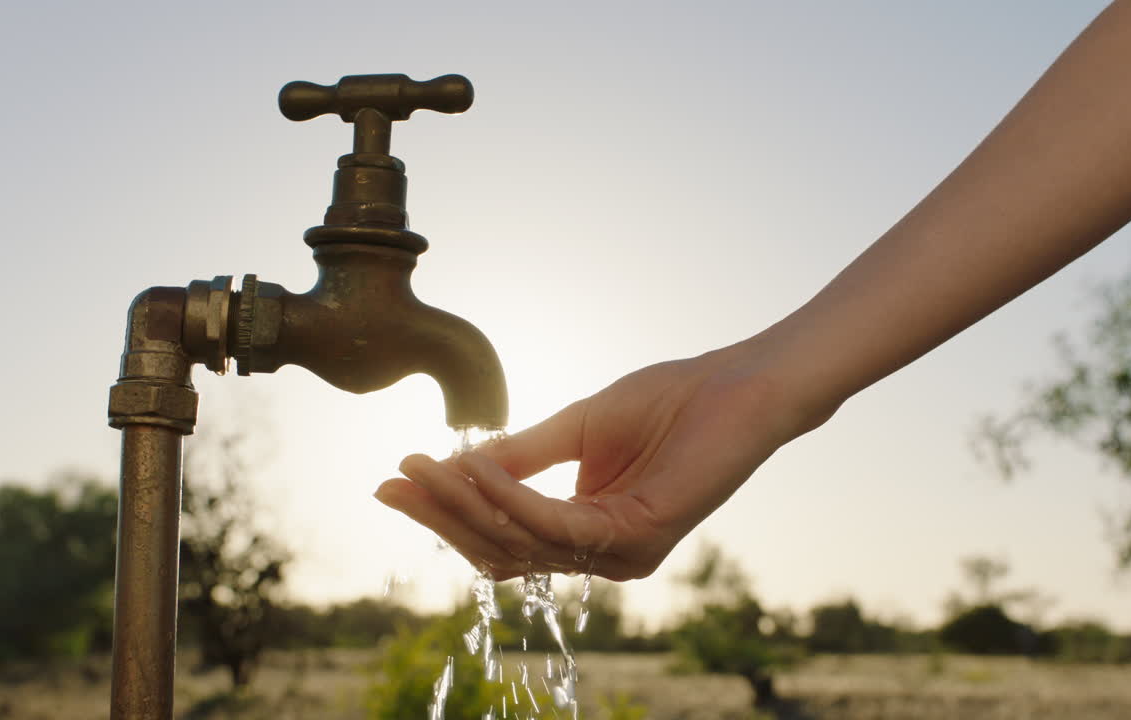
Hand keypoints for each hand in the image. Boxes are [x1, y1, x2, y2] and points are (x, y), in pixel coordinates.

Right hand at [375, 340, 815, 580]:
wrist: (738, 386)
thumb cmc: (669, 402)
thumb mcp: (576, 428)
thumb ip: (520, 455)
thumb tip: (455, 468)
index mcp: (588, 531)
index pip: (502, 537)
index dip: (446, 512)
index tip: (396, 478)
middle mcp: (602, 553)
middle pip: (500, 551)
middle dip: (441, 516)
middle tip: (393, 481)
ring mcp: (621, 554)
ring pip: (519, 542)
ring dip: (464, 504)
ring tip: (424, 466)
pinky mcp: (637, 539)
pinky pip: (552, 524)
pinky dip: (507, 497)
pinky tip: (473, 467)